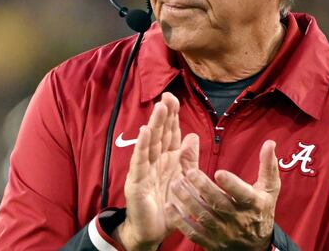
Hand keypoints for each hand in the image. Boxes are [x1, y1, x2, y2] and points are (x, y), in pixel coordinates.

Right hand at [113, 92, 183, 250]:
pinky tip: (145, 132)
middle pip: (160, 134)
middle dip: (164, 115)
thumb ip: (188, 159)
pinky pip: (140, 162)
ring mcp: (144, 170)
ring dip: (154, 125)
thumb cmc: (168, 205)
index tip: (174, 98)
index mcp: (168, 159)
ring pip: (150, 143)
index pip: (170, 133)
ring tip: (158, 108)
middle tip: (167, 96)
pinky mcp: (136, 182)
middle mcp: (155, 161)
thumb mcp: (183, 179)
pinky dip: (142, 147)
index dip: (172, 116)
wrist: (153, 231)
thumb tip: (192, 136)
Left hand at [165, 139, 280, 250]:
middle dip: (203, 188)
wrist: (256, 246)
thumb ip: (268, 166)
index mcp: (253, 204)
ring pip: (204, 217)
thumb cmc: (261, 210)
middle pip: (219, 204)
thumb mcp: (270, 189)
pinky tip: (170, 207)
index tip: (219, 172)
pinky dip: (180, 221)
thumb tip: (269, 143)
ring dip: (188, 201)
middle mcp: (238, 220)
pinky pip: (194, 233)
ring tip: (176, 184)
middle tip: (189, 172)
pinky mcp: (211, 242)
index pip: (242, 194)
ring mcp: (224, 233)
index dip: (231, 184)